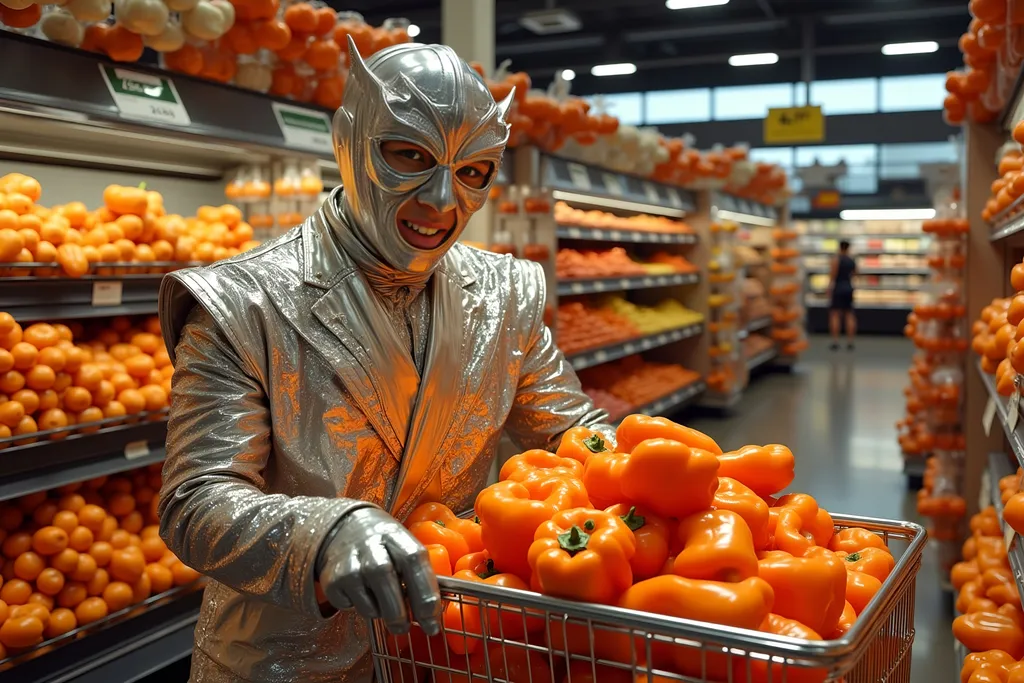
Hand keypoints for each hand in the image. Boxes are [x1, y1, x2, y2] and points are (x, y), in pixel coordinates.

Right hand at [317, 507, 441, 634]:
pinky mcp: (331, 579)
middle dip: (400, 613)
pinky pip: (350, 606)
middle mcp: (371, 546)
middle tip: (405, 628)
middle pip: (388, 582)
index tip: (432, 622)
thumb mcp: (403, 546)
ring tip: (383, 605)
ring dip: (380, 612)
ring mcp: (350, 562)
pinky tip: (361, 593)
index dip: (426, 595)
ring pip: (368, 601)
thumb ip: (418, 572)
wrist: (344, 527)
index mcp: (397, 536)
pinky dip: (359, 607)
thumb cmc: (384, 545)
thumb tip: (433, 613)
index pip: (414, 562)